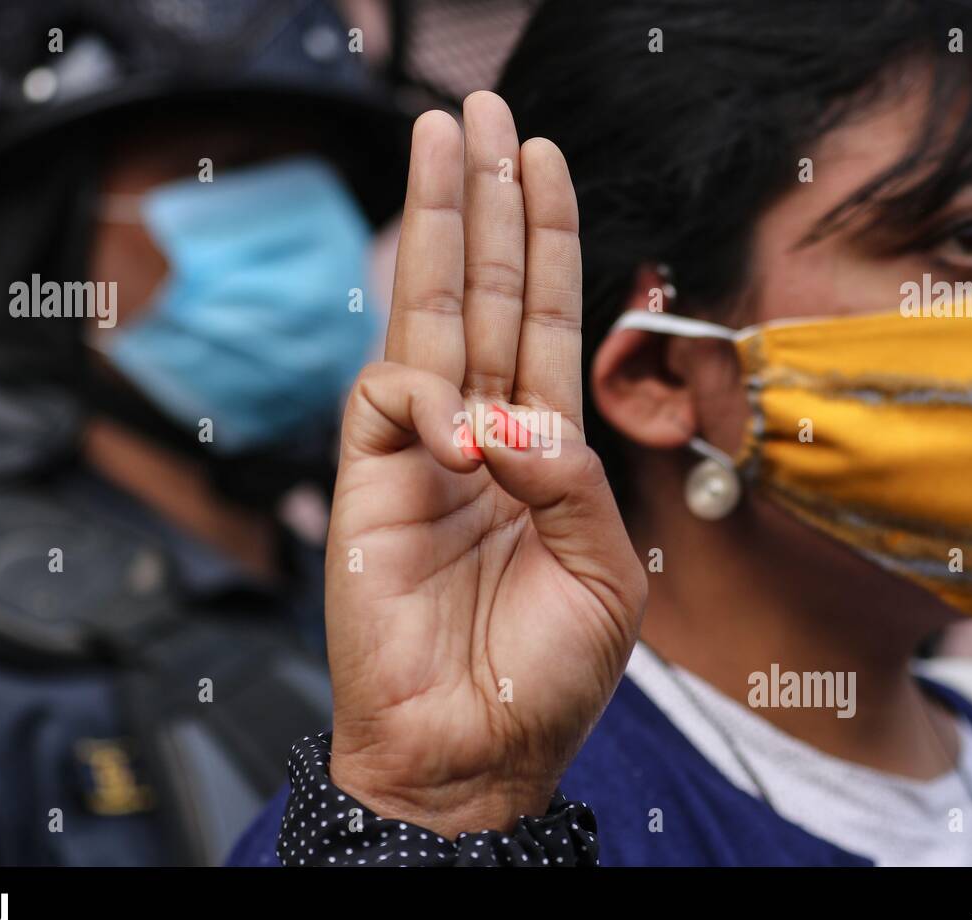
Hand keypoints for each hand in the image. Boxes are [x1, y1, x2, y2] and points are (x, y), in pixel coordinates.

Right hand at [325, 92, 646, 839]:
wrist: (469, 757)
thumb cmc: (544, 678)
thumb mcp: (603, 571)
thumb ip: (571, 479)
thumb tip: (510, 416)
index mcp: (543, 452)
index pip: (546, 322)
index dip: (548, 241)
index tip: (544, 162)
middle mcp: (482, 436)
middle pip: (486, 295)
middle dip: (486, 202)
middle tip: (480, 111)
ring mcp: (420, 455)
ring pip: (427, 318)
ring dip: (439, 227)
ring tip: (445, 137)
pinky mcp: (367, 483)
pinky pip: (388, 401)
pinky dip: (425, 400)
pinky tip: (457, 433)